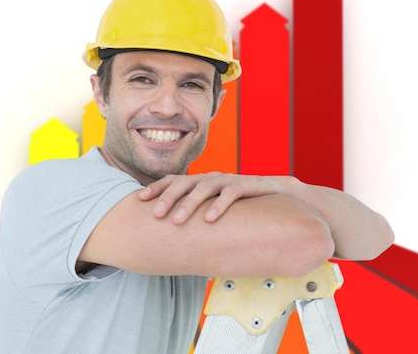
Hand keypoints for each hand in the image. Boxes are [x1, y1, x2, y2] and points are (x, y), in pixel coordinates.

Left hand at [138, 172, 283, 223]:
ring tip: (177, 220)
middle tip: (156, 214)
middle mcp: (211, 178)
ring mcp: (228, 180)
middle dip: (168, 198)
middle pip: (184, 183)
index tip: (140, 199)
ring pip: (204, 187)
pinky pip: (230, 194)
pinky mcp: (246, 185)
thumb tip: (176, 239)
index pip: (174, 180)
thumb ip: (198, 216)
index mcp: (201, 182)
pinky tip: (209, 219)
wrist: (277, 193)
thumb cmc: (240, 203)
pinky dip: (218, 206)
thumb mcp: (215, 207)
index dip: (157, 188)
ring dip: (189, 204)